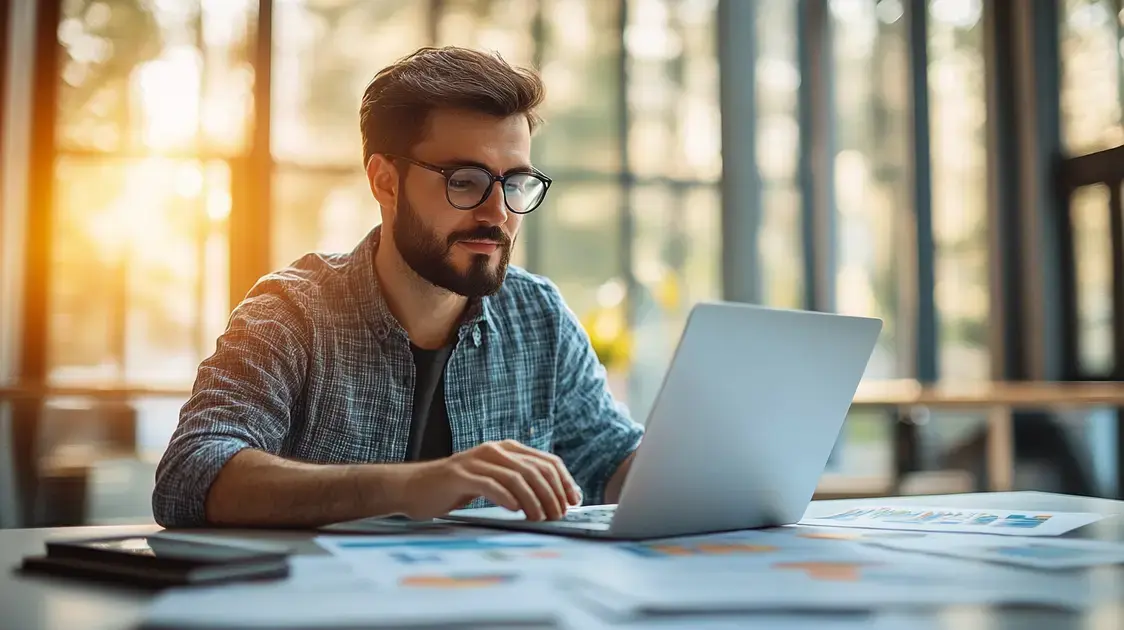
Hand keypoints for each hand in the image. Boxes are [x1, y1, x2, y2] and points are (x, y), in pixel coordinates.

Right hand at [400, 440, 582, 520]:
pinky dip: (507, 498)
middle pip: (535, 470)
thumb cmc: (456, 488)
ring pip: (517, 477)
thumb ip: (519, 484)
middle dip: (552, 494)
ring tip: (541, 518)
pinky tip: (516, 511)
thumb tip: (553, 502)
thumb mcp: (493, 481)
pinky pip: (491, 484)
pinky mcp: (461, 474)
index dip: (564, 481)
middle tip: (558, 515)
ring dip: (534, 500)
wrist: (415, 487)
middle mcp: (495, 450)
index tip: (573, 502)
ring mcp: (477, 460)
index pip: (547, 461)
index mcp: (507, 449)